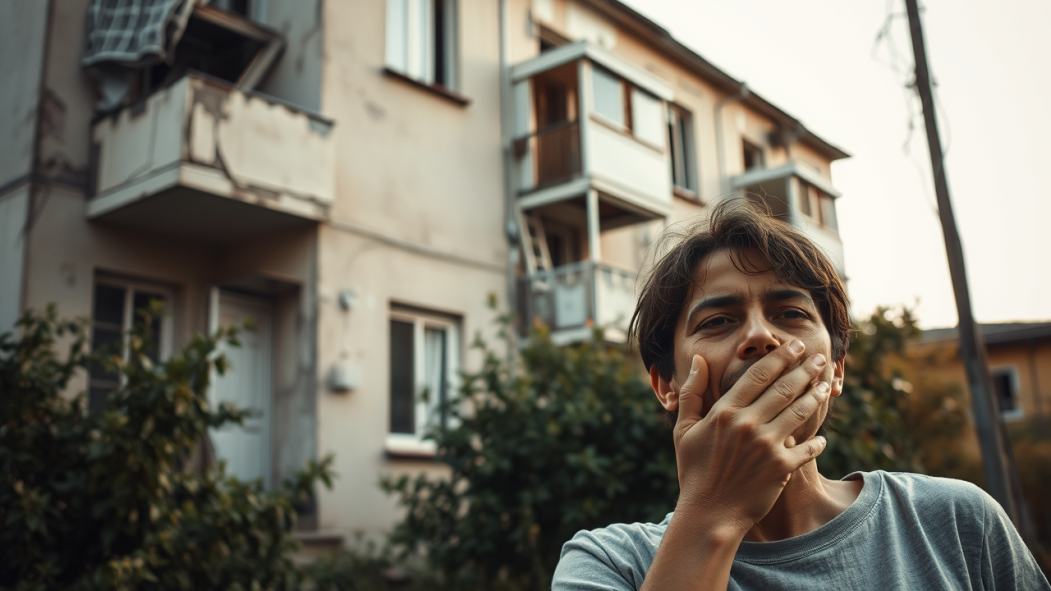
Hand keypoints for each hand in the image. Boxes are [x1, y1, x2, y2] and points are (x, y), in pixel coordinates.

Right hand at [670, 341, 829, 536]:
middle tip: (818, 357)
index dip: (780, 358)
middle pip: (784, 388)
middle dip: (805, 369)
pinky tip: (821, 437)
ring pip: (799, 412)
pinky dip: (816, 442)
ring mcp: (766, 445)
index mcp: (724, 412)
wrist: (709, 514)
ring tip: (826, 385)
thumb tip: (699, 360)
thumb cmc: (694, 471)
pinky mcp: (781, 468)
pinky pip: (807, 449)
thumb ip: (692, 392)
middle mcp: (747, 424)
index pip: (758, 375)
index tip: (794, 346)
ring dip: (816, 396)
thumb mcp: (683, 429)